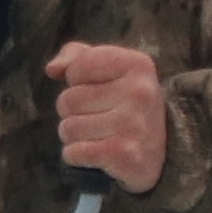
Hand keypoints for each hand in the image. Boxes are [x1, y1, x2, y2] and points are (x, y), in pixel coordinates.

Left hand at [45, 43, 167, 194]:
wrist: (159, 152)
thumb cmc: (124, 103)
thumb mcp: (108, 70)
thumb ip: (76, 57)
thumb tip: (52, 69)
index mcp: (137, 65)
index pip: (77, 67)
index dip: (76, 81)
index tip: (98, 89)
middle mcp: (140, 92)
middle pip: (68, 100)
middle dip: (72, 112)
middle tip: (97, 117)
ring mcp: (133, 124)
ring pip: (68, 128)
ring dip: (74, 136)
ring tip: (98, 135)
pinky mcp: (124, 154)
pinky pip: (73, 152)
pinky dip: (76, 155)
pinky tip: (96, 153)